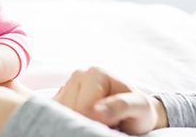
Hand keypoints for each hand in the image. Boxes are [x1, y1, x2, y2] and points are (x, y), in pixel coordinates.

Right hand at [53, 67, 167, 134]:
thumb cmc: (139, 110)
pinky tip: (85, 118)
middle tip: (106, 122)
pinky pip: (56, 113)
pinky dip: (69, 120)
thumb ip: (121, 106)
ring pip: (60, 111)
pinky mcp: (61, 97)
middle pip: (69, 109)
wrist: (135, 113)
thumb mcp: (139, 107)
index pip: (83, 107)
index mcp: (96, 73)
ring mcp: (68, 85)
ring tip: (96, 120)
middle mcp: (79, 75)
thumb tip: (96, 111)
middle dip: (85, 120)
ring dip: (77, 120)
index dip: (96, 121)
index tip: (113, 122)